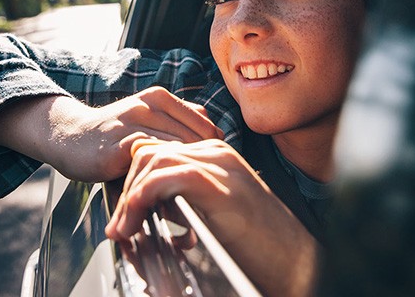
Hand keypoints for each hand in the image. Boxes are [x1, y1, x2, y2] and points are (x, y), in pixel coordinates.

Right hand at [0, 86, 222, 182]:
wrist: (71, 137)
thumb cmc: (116, 135)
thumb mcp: (150, 119)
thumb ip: (180, 120)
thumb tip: (217, 130)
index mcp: (161, 98)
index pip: (206, 126)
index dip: (215, 152)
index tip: (212, 174)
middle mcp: (149, 105)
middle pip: (195, 139)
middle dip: (203, 165)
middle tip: (206, 189)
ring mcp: (133, 123)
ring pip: (176, 149)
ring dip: (185, 174)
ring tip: (191, 195)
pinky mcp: (118, 146)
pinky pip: (151, 162)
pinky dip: (162, 179)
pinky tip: (166, 194)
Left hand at [105, 139, 319, 295]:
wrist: (296, 264)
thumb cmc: (261, 247)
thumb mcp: (217, 216)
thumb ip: (189, 204)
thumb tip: (152, 214)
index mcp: (217, 158)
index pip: (161, 150)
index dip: (135, 179)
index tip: (123, 214)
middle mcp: (217, 153)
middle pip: (152, 150)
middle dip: (127, 185)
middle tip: (118, 224)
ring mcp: (220, 166)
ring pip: (153, 159)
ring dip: (129, 195)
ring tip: (122, 228)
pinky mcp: (219, 185)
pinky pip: (166, 177)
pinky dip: (141, 198)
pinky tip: (133, 220)